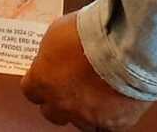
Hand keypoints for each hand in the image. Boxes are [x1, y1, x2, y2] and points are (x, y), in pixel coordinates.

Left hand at [22, 12, 152, 130]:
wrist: (126, 46)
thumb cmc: (92, 35)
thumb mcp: (56, 33)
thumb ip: (50, 53)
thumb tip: (52, 57)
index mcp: (42, 81)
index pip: (30, 91)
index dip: (40, 83)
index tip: (46, 77)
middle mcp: (61, 103)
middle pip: (51, 112)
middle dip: (58, 100)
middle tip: (69, 86)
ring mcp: (87, 116)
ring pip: (80, 121)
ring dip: (84, 109)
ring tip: (95, 92)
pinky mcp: (113, 124)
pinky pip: (106, 126)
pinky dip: (109, 116)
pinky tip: (112, 102)